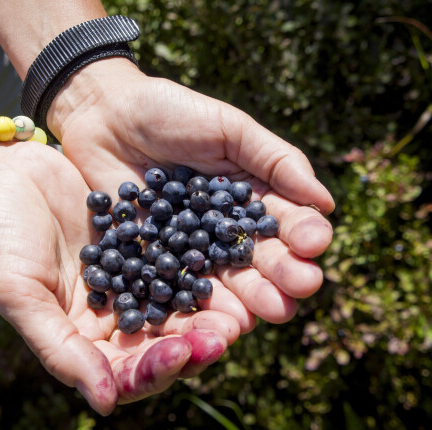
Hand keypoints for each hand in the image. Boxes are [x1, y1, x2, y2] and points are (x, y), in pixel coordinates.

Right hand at [0, 141, 234, 414]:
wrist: (5, 174)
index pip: (126, 372)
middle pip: (161, 343)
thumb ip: (60, 350)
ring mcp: (131, 279)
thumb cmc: (0, 237)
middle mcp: (112, 316)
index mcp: (81, 339)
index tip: (182, 353)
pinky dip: (199, 267)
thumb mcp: (21, 295)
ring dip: (206, 312)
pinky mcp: (144, 245)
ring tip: (238, 310)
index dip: (156, 369)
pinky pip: (177, 261)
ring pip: (176, 306)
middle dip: (195, 344)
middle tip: (226, 335)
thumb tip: (104, 404)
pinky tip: (222, 262)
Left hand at [49, 58, 334, 332]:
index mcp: (249, 200)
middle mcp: (222, 232)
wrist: (104, 115)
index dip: (302, 235)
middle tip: (301, 287)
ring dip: (245, 299)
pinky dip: (187, 302)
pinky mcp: (148, 261)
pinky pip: (170, 285)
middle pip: (256, 260)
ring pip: (220, 280)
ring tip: (266, 312)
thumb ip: (275, 161)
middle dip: (281, 275)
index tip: (315, 244)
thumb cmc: (172, 112)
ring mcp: (185, 250)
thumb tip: (327, 203)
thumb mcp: (229, 129)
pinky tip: (207, 316)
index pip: (283, 224)